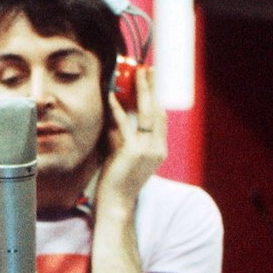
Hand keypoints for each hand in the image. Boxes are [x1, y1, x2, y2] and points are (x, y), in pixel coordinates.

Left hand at [97, 66, 165, 211]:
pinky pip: (124, 124)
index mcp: (159, 150)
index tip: (153, 80)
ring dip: (141, 90)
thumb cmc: (117, 181)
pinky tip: (111, 95)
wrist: (116, 204)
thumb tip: (116, 112)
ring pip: (146, 113)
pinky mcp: (133, 152)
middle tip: (147, 68)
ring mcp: (147, 150)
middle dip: (153, 87)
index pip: (160, 117)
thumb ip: (124, 135)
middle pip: (157, 110)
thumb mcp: (125, 154)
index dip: (157, 97)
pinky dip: (117, 107)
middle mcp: (157, 148)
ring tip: (136, 74)